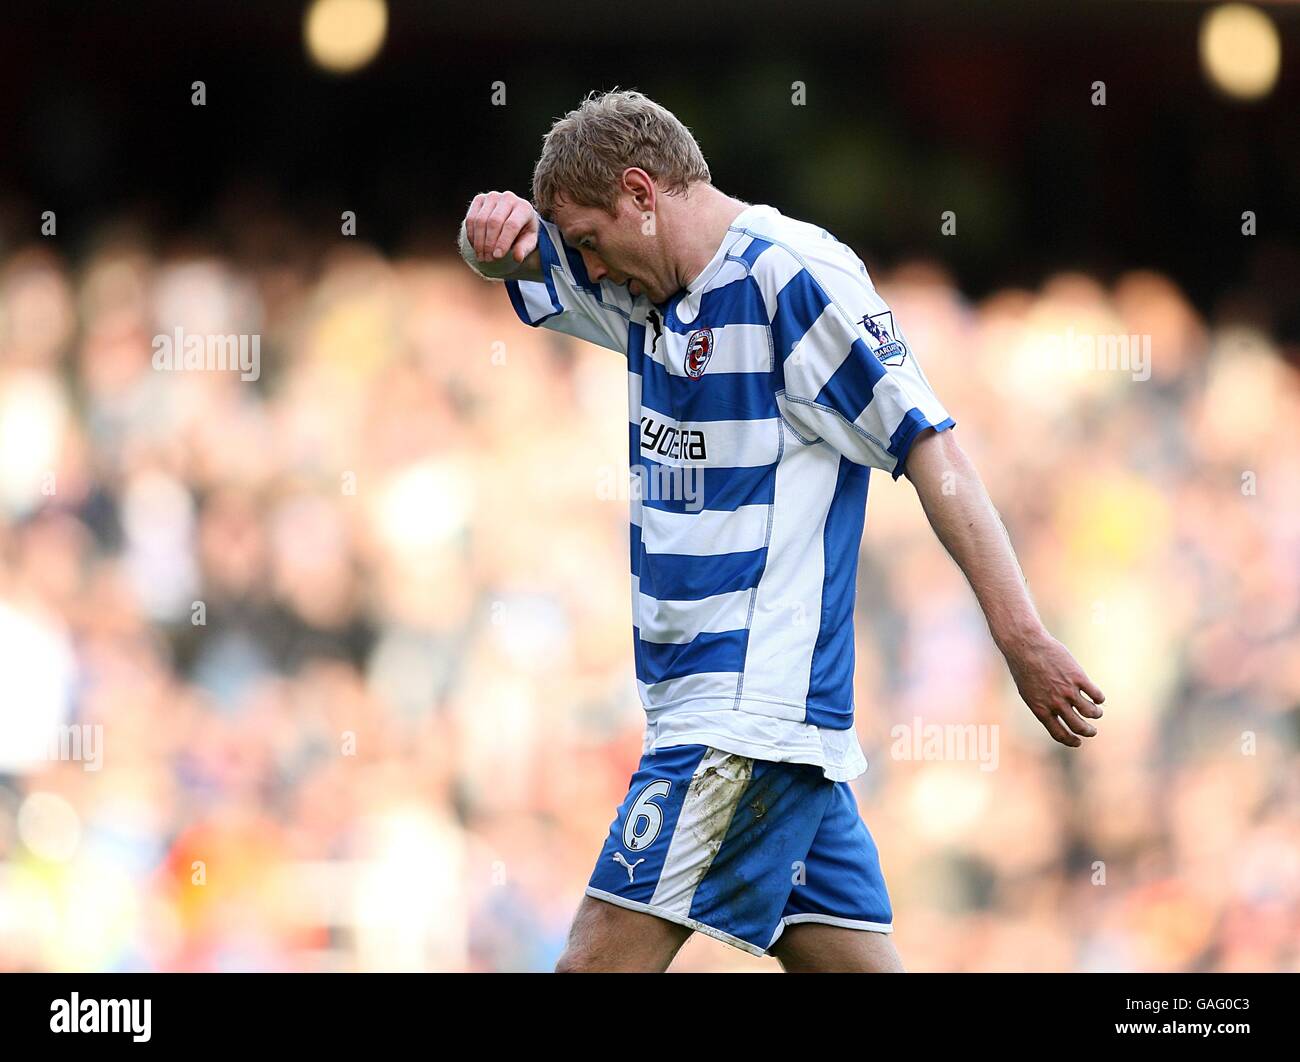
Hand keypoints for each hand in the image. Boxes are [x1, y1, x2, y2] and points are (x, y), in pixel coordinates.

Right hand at [464, 190, 538, 263]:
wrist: (513, 217)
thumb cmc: (522, 231)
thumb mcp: (529, 241)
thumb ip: (524, 248)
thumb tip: (517, 257)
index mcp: (524, 207)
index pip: (511, 225)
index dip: (503, 242)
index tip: (497, 257)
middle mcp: (508, 198)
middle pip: (494, 222)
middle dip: (489, 243)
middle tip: (488, 260)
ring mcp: (492, 196)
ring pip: (480, 220)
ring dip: (479, 242)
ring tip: (481, 257)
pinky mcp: (479, 199)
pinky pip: (471, 218)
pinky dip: (471, 235)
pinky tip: (475, 247)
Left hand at [1002, 629, 1104, 746]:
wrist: (1025, 645)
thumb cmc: (1024, 668)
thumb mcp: (1028, 691)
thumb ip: (1043, 705)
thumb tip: (1058, 715)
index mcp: (1041, 709)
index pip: (1059, 733)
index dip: (1071, 741)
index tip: (1078, 742)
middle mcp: (1055, 703)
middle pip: (1078, 726)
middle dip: (1088, 732)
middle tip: (1092, 731)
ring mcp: (1068, 690)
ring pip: (1090, 712)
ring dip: (1096, 714)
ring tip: (1096, 712)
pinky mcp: (1078, 677)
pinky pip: (1095, 694)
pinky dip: (1099, 699)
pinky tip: (1098, 697)